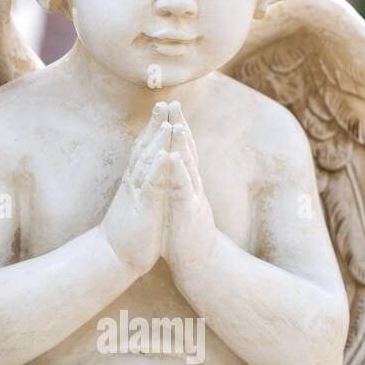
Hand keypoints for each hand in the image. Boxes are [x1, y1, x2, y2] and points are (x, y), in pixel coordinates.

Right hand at [101, 102, 171, 276]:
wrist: (112, 256)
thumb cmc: (126, 232)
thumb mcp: (134, 203)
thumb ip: (140, 187)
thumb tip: (142, 174)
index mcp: (135, 181)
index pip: (144, 149)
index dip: (153, 129)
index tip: (163, 109)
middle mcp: (134, 182)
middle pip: (145, 147)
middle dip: (156, 124)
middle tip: (165, 102)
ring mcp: (138, 193)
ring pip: (149, 161)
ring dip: (158, 140)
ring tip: (167, 120)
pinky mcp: (144, 207)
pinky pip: (153, 184)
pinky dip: (159, 166)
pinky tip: (166, 152)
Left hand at [161, 102, 217, 278]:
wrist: (198, 261)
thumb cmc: (183, 232)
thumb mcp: (176, 201)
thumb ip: (174, 183)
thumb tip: (169, 165)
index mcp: (184, 181)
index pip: (180, 148)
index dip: (174, 127)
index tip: (167, 105)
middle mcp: (191, 184)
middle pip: (186, 149)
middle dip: (179, 125)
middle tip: (173, 102)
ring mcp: (192, 197)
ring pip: (188, 165)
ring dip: (181, 144)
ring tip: (176, 123)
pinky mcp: (190, 212)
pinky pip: (184, 189)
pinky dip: (180, 172)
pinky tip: (174, 157)